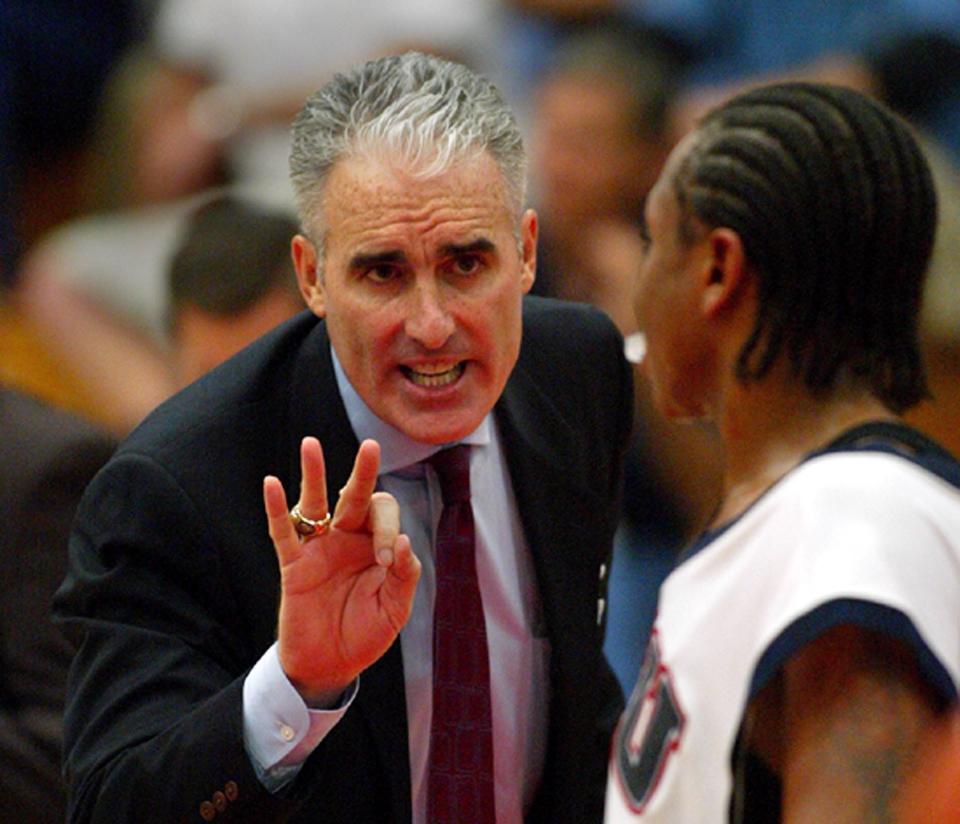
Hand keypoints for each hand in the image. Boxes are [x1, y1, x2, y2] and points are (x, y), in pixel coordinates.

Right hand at [263, 437, 420, 705]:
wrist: (330, 666)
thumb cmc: (365, 635)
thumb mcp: (394, 610)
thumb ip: (403, 577)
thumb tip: (404, 542)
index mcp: (376, 545)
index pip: (384, 517)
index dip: (389, 532)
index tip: (386, 562)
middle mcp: (347, 539)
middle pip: (354, 496)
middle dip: (363, 472)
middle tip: (370, 446)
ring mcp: (318, 549)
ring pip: (315, 503)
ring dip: (313, 473)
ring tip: (310, 444)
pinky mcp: (294, 565)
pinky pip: (283, 533)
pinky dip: (276, 510)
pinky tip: (270, 483)